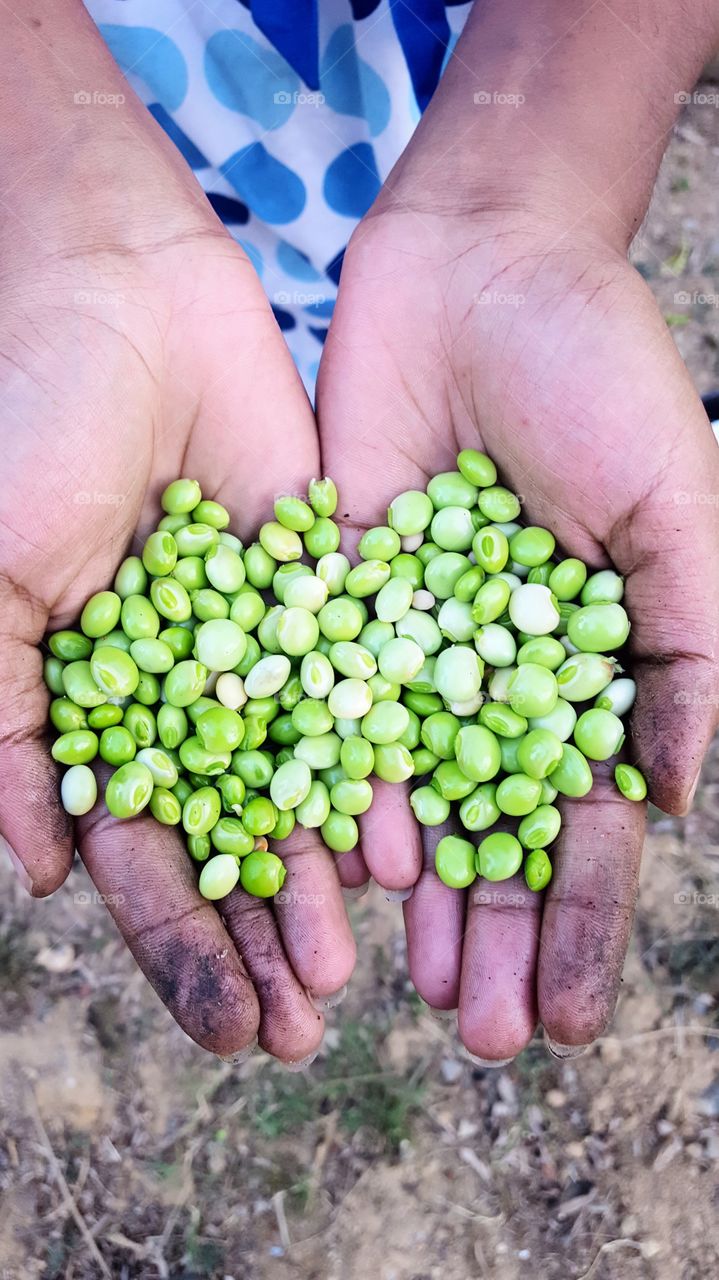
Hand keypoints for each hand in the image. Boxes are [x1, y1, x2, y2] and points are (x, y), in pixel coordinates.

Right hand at [0, 120, 353, 1063]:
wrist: (116, 287)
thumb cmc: (22, 427)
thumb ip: (8, 732)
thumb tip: (48, 876)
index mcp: (94, 708)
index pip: (141, 858)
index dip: (178, 944)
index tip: (224, 1027)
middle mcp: (182, 694)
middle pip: (227, 842)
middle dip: (257, 940)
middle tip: (301, 1033)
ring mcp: (258, 648)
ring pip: (298, 788)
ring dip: (319, 884)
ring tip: (353, 975)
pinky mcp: (324, 592)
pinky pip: (355, 696)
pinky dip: (373, 774)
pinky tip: (399, 852)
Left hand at [317, 203, 718, 1058]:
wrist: (477, 272)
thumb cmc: (600, 377)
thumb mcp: (677, 513)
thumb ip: (687, 655)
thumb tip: (674, 801)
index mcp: (593, 666)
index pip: (590, 820)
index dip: (585, 920)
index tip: (577, 1022)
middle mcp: (499, 677)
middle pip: (497, 833)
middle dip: (498, 937)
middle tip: (487, 1041)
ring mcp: (414, 651)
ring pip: (416, 799)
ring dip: (423, 904)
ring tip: (421, 999)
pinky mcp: (339, 609)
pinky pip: (339, 720)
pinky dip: (350, 796)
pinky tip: (360, 876)